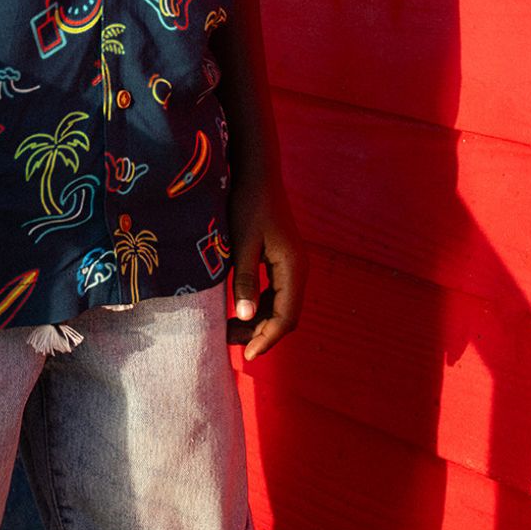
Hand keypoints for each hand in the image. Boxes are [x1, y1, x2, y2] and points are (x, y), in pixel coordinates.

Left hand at [225, 167, 307, 362]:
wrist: (257, 174)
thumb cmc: (247, 204)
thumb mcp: (242, 243)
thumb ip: (244, 280)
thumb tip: (244, 317)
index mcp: (293, 268)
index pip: (286, 316)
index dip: (267, 338)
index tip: (248, 355)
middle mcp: (298, 269)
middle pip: (286, 315)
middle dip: (261, 333)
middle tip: (233, 345)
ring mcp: (292, 264)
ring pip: (281, 305)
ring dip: (259, 321)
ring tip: (231, 332)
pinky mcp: (282, 259)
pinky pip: (276, 293)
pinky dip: (260, 306)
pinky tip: (239, 310)